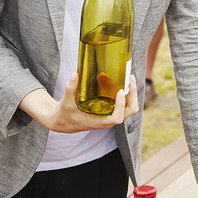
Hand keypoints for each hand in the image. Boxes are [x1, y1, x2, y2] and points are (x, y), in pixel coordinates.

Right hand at [20, 74, 138, 133]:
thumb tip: (75, 74)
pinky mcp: (108, 110)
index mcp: (99, 122)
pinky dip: (126, 94)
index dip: (121, 105)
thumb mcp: (66, 103)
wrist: (63, 122)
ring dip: (132, 94)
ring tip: (129, 78)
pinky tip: (121, 81)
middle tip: (130, 79)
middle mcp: (108, 120)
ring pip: (128, 108)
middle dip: (133, 96)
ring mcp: (110, 115)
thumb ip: (70, 89)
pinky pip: (123, 103)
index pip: (117, 118)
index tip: (120, 91)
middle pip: (129, 112)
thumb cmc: (65, 115)